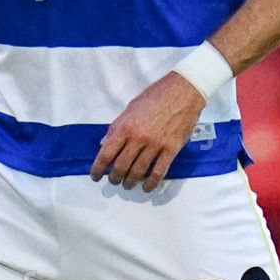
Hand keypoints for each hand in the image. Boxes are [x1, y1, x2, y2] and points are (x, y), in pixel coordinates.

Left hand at [90, 72, 205, 192]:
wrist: (183, 91)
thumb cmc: (155, 96)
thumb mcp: (130, 108)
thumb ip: (116, 127)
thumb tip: (103, 144)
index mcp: (126, 126)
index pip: (107, 153)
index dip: (98, 168)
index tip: (95, 176)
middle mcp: (138, 138)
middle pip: (121, 166)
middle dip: (114, 177)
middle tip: (114, 181)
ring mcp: (155, 144)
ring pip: (138, 171)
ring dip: (130, 182)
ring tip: (128, 185)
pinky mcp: (171, 149)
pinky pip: (159, 171)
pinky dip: (151, 183)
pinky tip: (147, 188)